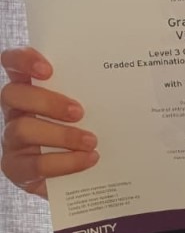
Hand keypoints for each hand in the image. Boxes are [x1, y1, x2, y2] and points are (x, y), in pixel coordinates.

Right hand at [1, 47, 98, 197]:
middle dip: (47, 101)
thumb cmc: (85, 126)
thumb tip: (123, 76)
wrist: (85, 172)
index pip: (13, 62)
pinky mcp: (17, 168)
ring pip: (22, 129)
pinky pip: (35, 165)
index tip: (48, 69)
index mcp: (29, 86)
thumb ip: (90, 89)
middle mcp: (15, 110)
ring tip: (91, 140)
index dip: (23, 60)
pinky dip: (65, 162)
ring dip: (61, 135)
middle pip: (13, 94)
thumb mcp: (87, 104)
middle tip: (79, 111)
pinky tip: (87, 159)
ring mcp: (12, 139)